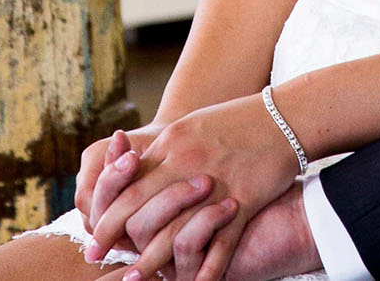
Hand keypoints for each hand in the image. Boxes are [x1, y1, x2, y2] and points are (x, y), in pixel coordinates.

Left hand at [87, 96, 300, 277]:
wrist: (287, 116)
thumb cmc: (239, 120)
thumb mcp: (193, 126)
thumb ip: (164, 151)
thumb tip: (134, 173)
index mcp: (172, 142)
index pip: (127, 184)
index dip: (106, 213)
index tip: (92, 236)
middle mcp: (187, 164)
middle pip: (140, 209)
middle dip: (114, 238)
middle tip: (97, 258)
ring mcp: (216, 185)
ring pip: (173, 231)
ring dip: (151, 262)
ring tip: (134, 279)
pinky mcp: (244, 202)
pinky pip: (220, 244)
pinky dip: (205, 269)